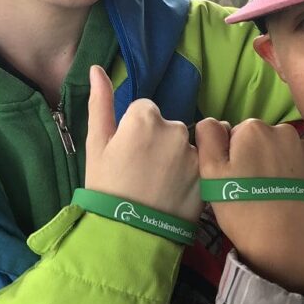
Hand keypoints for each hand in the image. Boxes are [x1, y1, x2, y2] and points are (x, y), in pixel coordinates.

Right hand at [84, 65, 200, 222]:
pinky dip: (188, 175)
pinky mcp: (207, 174)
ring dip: (173, 158)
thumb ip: (101, 102)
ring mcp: (193, 152)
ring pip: (182, 145)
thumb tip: (97, 68)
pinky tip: (173, 193)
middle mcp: (174, 128)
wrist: (128, 234)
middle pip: (166, 126)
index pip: (144, 111)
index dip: (133, 132)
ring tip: (157, 185)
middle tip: (141, 172)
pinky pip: (197, 165)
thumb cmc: (106, 187)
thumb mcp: (96, 144)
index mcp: (145, 117)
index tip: (127, 155)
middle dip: (156, 143)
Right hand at [196, 118, 303, 296]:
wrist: (288, 249)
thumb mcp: (211, 174)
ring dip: (278, 167)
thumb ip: (208, 137)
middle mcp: (285, 132)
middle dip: (256, 158)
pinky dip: (298, 179)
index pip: (236, 135)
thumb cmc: (244, 210)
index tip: (235, 180)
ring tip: (274, 198)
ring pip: (284, 153)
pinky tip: (292, 201)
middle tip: (252, 191)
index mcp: (254, 128)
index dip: (232, 157)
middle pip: (262, 141)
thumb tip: (214, 121)